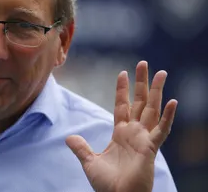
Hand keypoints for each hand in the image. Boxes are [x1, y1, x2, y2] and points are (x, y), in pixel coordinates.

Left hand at [66, 61, 177, 191]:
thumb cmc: (107, 184)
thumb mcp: (90, 162)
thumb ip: (81, 148)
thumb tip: (69, 138)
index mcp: (121, 133)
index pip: (122, 106)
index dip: (122, 90)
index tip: (122, 72)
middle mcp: (134, 133)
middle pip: (140, 102)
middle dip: (142, 83)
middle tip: (143, 63)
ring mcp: (144, 139)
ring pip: (153, 110)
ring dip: (158, 92)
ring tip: (162, 73)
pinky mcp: (150, 149)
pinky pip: (161, 131)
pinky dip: (168, 117)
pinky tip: (172, 102)